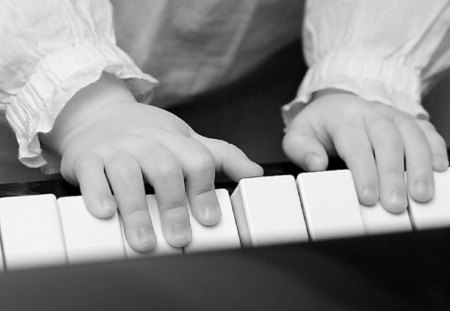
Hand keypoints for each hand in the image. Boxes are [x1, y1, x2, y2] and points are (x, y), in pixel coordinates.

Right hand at [41, 74, 262, 251]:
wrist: (98, 112)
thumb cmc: (146, 132)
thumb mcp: (185, 138)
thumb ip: (219, 155)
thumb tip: (255, 172)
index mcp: (174, 139)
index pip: (197, 160)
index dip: (205, 190)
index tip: (210, 220)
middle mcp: (146, 143)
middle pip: (165, 169)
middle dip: (174, 206)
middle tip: (180, 238)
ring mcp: (115, 149)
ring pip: (128, 174)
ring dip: (137, 210)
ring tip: (145, 242)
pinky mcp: (85, 157)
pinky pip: (91, 173)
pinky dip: (97, 193)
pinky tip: (106, 213)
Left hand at [282, 91, 447, 212]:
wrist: (337, 104)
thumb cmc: (320, 125)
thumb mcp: (299, 134)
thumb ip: (301, 149)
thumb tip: (316, 164)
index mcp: (343, 117)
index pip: (355, 144)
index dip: (363, 171)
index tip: (367, 197)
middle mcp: (372, 113)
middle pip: (387, 141)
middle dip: (393, 175)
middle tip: (394, 204)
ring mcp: (394, 116)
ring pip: (412, 136)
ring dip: (419, 166)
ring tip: (421, 195)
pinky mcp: (409, 122)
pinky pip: (427, 132)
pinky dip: (436, 149)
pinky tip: (439, 169)